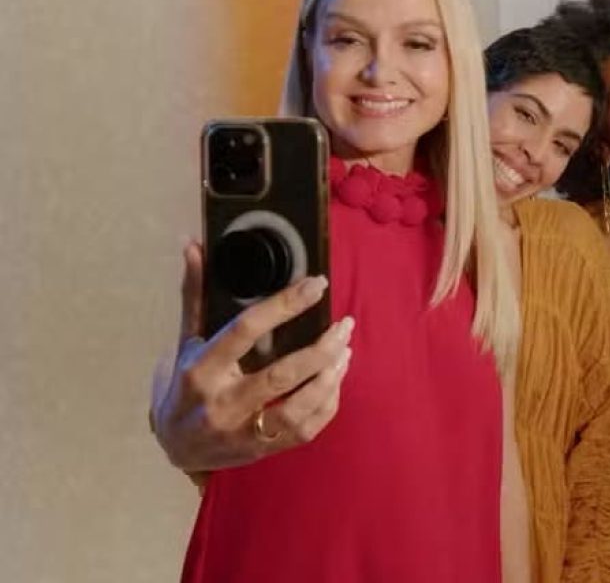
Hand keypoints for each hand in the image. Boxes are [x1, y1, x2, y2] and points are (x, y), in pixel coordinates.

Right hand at [151, 240, 353, 471]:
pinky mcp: (263, 450)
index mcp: (201, 370)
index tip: (316, 285)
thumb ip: (196, 295)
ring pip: (298, 408)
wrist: (177, 448)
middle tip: (344, 324)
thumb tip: (194, 245)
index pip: (246, 330)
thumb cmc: (185, 386)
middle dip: (321, 348)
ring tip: (345, 350)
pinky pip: (306, 430)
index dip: (284, 305)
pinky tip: (337, 379)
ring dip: (330, 377)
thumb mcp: (187, 341)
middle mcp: (222, 404)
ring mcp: (243, 432)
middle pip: (281, 374)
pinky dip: (328, 403)